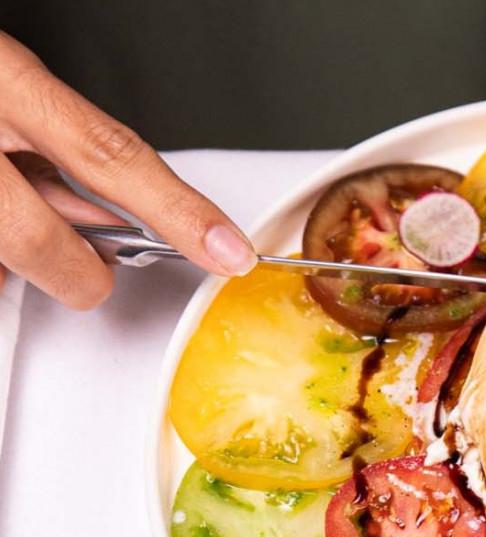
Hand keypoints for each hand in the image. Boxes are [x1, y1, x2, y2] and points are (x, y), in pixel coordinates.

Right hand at [0, 31, 255, 308]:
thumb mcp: (10, 82)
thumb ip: (61, 142)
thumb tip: (116, 214)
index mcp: (2, 79)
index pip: (110, 155)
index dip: (178, 211)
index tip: (228, 251)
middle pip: (35, 239)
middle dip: (75, 273)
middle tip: (88, 273)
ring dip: (11, 258)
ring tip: (9, 212)